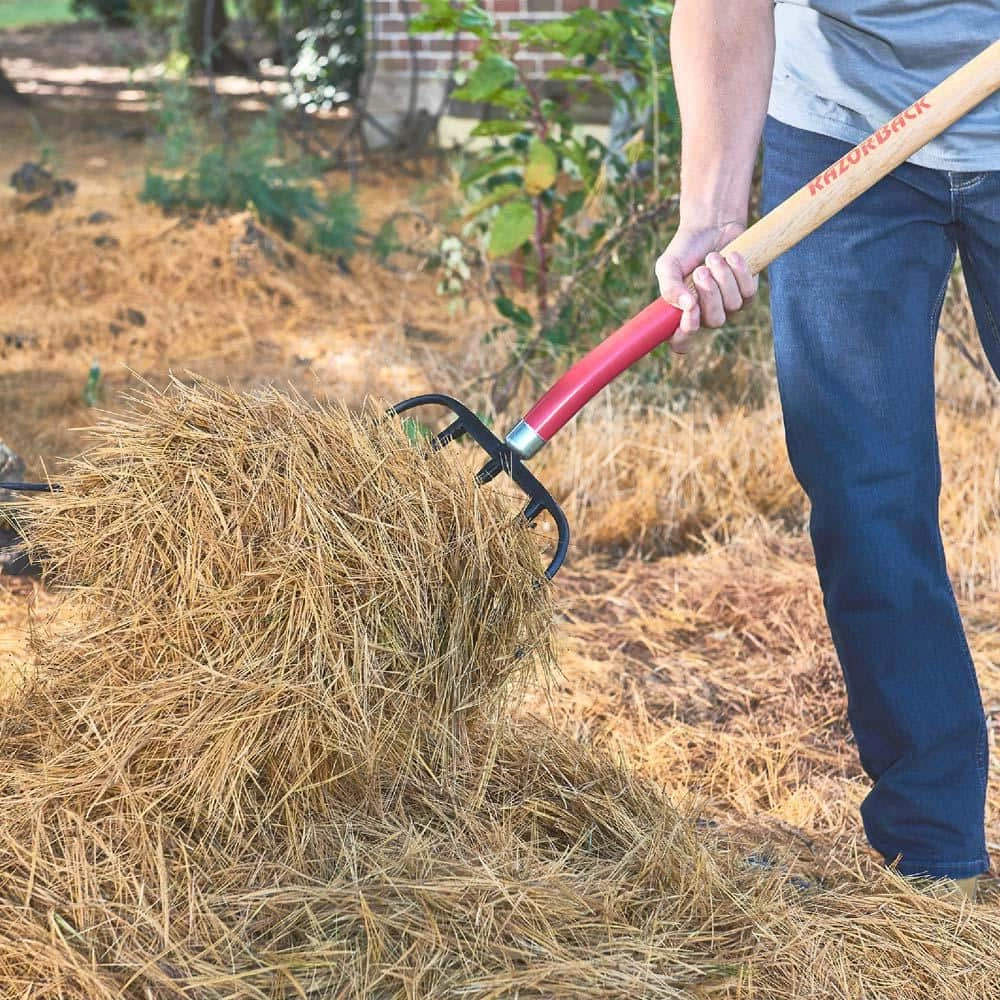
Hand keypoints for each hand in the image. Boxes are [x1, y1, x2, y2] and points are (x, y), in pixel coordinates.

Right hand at [655, 221, 757, 353]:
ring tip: (713, 257)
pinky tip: (731, 255)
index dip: (686, 335)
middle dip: (709, 294)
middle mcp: (706, 316)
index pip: (682, 343)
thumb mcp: (668, 266)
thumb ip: (669, 287)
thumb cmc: (686, 250)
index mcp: (683, 315)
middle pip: (714, 322)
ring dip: (723, 277)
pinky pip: (747, 293)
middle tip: (700, 270)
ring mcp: (729, 307)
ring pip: (732, 305)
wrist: (710, 227)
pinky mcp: (748, 293)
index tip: (689, 312)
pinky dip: (739, 271)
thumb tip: (686, 306)